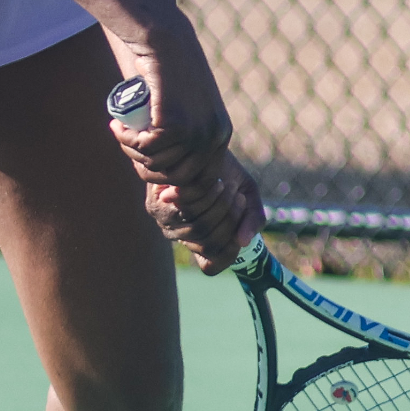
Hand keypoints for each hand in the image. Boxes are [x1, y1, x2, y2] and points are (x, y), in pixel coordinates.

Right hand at [107, 14, 232, 197]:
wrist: (164, 38)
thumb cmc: (169, 69)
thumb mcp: (187, 106)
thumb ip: (187, 133)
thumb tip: (172, 177)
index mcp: (220, 134)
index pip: (203, 182)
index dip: (178, 190)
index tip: (157, 187)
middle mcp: (215, 137)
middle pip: (178, 179)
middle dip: (149, 171)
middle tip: (130, 149)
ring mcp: (197, 132)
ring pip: (158, 165)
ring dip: (133, 152)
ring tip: (122, 132)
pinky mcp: (176, 124)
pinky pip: (146, 148)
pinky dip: (127, 140)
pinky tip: (117, 126)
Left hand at [145, 149, 265, 275]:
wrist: (202, 144)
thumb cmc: (226, 172)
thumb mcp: (248, 193)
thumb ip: (253, 218)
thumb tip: (244, 241)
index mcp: (203, 242)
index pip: (211, 266)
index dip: (229, 250)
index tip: (240, 227)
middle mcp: (182, 238)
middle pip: (209, 243)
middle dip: (230, 218)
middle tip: (238, 196)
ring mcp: (167, 224)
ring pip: (198, 228)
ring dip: (219, 206)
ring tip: (226, 187)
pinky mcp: (156, 205)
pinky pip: (186, 210)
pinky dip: (205, 196)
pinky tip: (214, 181)